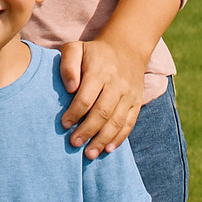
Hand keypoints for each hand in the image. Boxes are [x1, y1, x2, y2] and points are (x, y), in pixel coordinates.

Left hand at [59, 37, 145, 158]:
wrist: (127, 48)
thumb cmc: (94, 53)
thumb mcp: (76, 49)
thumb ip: (68, 65)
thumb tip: (70, 88)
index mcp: (100, 70)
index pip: (87, 96)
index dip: (75, 113)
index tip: (64, 124)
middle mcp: (117, 83)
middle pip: (102, 112)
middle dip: (88, 130)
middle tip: (74, 143)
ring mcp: (129, 94)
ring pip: (117, 121)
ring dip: (103, 139)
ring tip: (89, 154)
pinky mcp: (136, 102)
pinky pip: (129, 123)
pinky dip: (119, 138)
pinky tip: (108, 149)